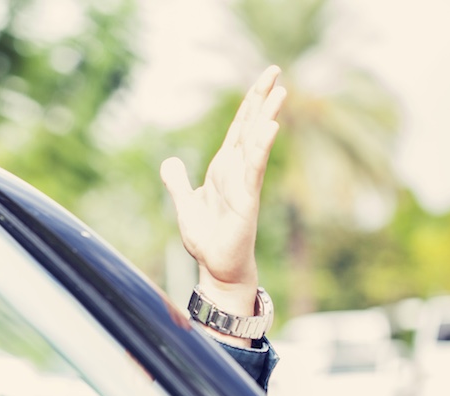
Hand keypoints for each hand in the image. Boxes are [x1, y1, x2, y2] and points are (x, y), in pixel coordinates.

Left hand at [160, 65, 284, 335]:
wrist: (217, 269)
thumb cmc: (207, 239)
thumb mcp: (185, 204)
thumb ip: (177, 182)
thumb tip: (169, 161)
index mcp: (223, 169)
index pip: (238, 130)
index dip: (249, 104)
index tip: (263, 79)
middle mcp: (236, 173)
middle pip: (250, 129)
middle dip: (262, 101)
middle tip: (276, 72)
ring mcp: (244, 185)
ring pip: (255, 145)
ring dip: (266, 118)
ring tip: (280, 93)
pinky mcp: (246, 202)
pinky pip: (252, 170)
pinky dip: (259, 149)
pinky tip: (269, 129)